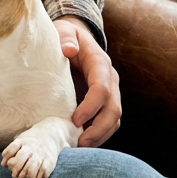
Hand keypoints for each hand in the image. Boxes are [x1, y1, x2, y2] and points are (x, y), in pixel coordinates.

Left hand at [53, 16, 120, 146]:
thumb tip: (68, 50)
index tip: (75, 119)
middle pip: (114, 109)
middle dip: (99, 128)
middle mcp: (109, 79)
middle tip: (81, 142)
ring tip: (80, 147)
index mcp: (99, 63)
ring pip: (114, 119)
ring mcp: (109, 92)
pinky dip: (98, 134)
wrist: (73, 39)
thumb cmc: (65, 36)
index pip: (102, 88)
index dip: (91, 106)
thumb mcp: (62, 30)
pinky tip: (82, 143)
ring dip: (100, 136)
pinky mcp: (103, 102)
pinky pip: (107, 122)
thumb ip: (65, 38)